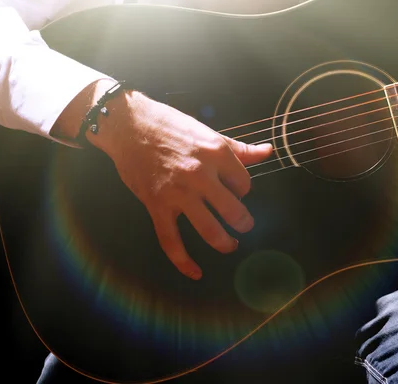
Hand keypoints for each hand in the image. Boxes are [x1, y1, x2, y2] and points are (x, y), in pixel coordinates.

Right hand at [62, 82, 272, 279]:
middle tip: (243, 225)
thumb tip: (268, 152)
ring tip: (230, 245)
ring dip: (224, 243)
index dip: (243, 191)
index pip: (244, 184)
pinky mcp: (157, 205)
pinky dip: (184, 262)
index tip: (234, 191)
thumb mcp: (209, 133)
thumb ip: (240, 149)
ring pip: (209, 229)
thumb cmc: (170, 125)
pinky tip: (196, 273)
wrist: (129, 125)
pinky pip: (171, 241)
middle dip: (243, 223)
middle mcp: (201, 175)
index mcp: (217, 153)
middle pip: (234, 210)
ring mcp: (178, 193)